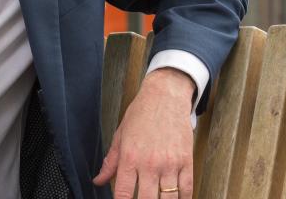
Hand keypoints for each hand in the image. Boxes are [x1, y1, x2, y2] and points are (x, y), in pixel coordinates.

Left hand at [93, 67, 194, 198]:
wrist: (165, 95)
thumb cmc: (141, 113)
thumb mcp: (120, 135)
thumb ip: (110, 162)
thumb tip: (98, 181)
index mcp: (129, 157)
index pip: (122, 193)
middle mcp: (149, 163)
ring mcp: (169, 163)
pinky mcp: (186, 161)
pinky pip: (187, 189)